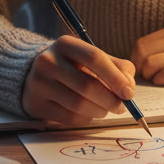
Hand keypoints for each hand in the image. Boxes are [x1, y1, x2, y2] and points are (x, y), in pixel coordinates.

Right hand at [21, 36, 136, 124]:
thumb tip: (129, 87)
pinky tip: (88, 113)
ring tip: (105, 109)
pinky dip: (86, 119)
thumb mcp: (91, 58)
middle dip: (110, 100)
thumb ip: (116, 67)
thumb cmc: (72, 66)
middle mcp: (48, 61)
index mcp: (65, 44)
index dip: (115, 77)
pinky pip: (69, 118)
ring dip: (100, 111)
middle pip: (87, 85)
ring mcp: (39, 84)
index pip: (94, 58)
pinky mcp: (36, 105)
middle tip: (121, 106)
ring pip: (79, 105)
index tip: (129, 93)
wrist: (33, 74)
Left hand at [130, 22, 163, 85]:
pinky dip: (160, 80)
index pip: (144, 42)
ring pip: (154, 63)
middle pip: (145, 53)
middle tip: (143, 77)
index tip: (137, 68)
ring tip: (153, 80)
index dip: (135, 58)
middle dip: (139, 68)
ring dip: (148, 75)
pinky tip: (163, 82)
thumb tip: (144, 58)